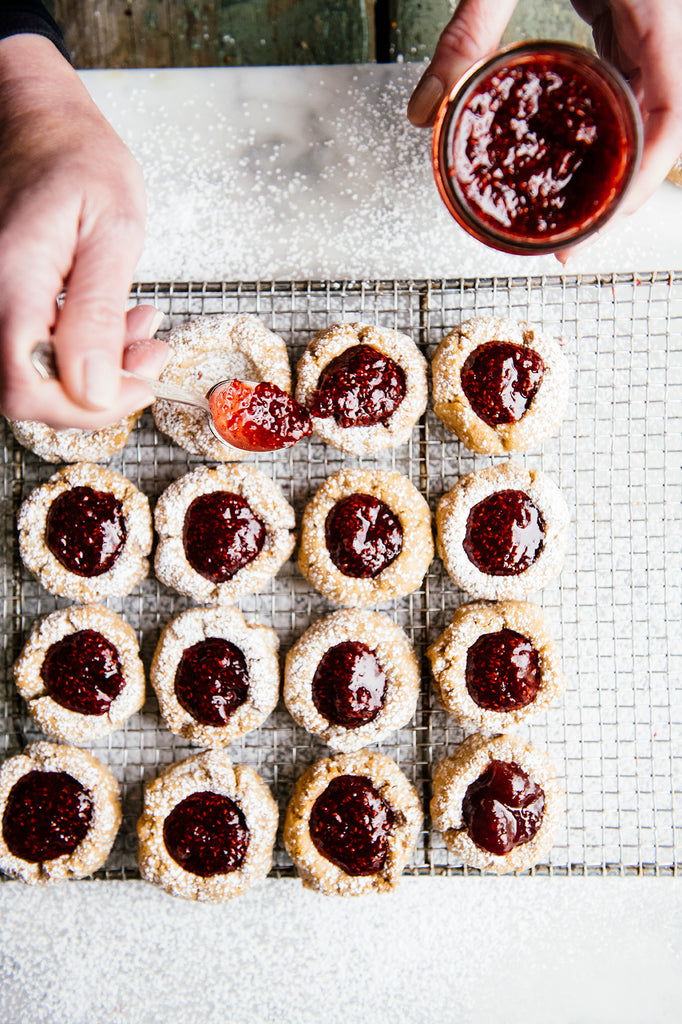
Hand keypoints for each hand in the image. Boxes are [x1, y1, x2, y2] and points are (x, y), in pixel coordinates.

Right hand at [0, 33, 167, 428]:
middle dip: (98, 389)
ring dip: (95, 369)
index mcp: (11, 279)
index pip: (28, 385)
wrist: (39, 122)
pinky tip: (114, 324)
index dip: (85, 407)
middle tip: (148, 357)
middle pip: (26, 390)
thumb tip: (95, 389)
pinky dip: (79, 349)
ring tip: (141, 334)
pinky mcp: (2, 300)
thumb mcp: (113, 231)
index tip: (137, 388)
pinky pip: (32, 347)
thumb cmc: (77, 158)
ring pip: (33, 373)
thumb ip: (99, 315)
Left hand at [407, 0, 681, 217]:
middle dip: (623, 188)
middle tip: (572, 239)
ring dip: (614, 161)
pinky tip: (565, 149)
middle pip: (666, 119)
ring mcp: (648, 11)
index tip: (600, 224)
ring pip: (651, 100)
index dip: (646, 180)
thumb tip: (423, 110)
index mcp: (656, 3)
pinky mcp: (626, 4)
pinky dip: (601, 118)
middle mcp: (662, 13)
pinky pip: (626, 71)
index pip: (676, 111)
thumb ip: (467, 31)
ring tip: (568, 212)